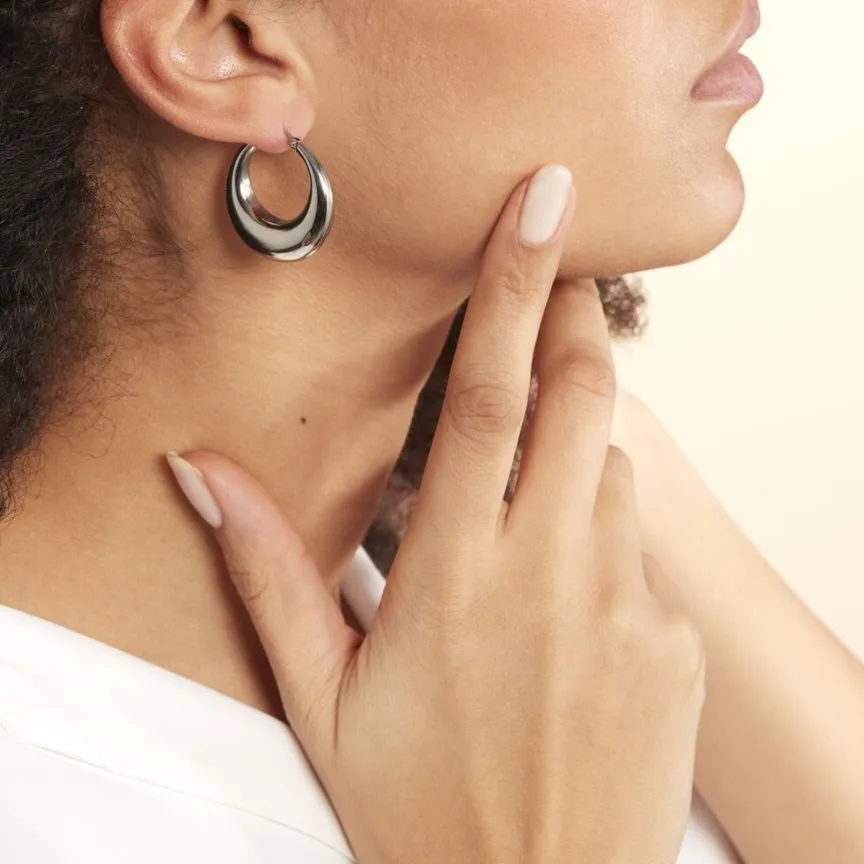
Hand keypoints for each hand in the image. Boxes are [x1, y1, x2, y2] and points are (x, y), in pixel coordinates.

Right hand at [167, 165, 705, 863]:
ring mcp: (628, 607)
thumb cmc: (419, 807)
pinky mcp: (675, 644)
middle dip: (573, 321)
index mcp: (454, 574)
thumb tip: (204, 469)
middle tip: (562, 275)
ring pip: (610, 477)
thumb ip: (265, 567)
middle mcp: (551, 574)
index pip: (486, 394)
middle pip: (580, 400)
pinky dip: (600, 549)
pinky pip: (639, 556)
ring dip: (574, 460)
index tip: (542, 203)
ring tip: (524, 523)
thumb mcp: (320, 694)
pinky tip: (565, 620)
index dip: (512, 287)